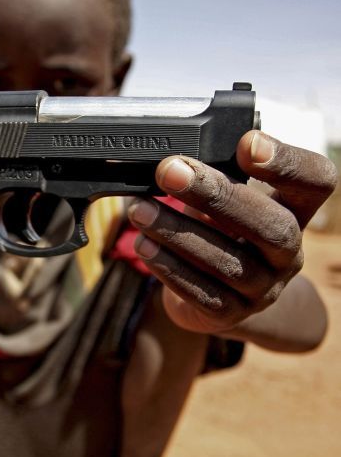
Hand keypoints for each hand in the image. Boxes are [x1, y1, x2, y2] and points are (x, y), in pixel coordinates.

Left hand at [127, 131, 337, 333]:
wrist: (219, 295)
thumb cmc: (220, 231)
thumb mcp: (227, 200)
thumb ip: (215, 177)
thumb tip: (172, 162)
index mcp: (294, 211)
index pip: (316, 181)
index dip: (288, 162)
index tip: (247, 143)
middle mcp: (288, 253)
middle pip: (271, 226)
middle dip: (216, 195)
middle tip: (170, 172)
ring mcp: (263, 289)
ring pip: (228, 262)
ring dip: (178, 231)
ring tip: (140, 210)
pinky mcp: (230, 314)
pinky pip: (201, 292)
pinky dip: (168, 266)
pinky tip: (143, 245)